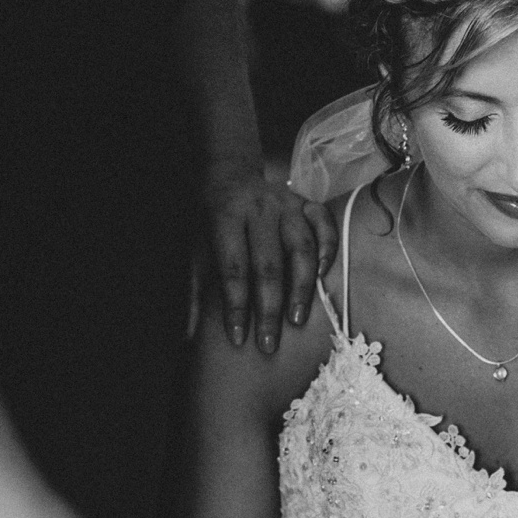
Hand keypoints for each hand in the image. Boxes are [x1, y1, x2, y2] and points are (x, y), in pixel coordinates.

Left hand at [204, 162, 333, 353]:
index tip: (238, 339)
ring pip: (301, 248)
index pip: (233, 269)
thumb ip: (196, 292)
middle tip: (269, 343)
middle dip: (269, 308)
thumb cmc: (211, 221)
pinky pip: (324, 225)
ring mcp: (286, 204)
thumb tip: (189, 339)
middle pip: (268, 265)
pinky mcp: (306, 202)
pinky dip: (328, 248)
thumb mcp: (197, 250)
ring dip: (301, 287)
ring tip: (297, 320)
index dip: (235, 306)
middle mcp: (258, 209)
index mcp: (224, 217)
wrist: (229, 174)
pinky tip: (324, 275)